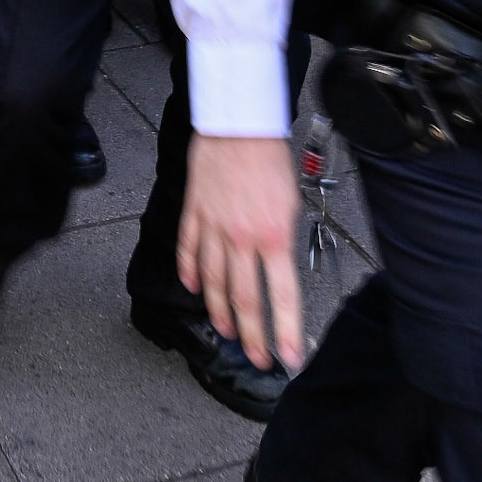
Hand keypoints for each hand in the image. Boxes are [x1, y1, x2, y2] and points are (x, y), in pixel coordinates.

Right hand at [177, 133, 303, 370]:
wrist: (237, 124)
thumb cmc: (269, 156)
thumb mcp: (292, 202)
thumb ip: (283, 237)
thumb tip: (279, 264)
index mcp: (273, 236)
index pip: (283, 296)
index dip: (287, 331)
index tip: (289, 356)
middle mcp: (242, 239)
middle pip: (244, 298)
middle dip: (251, 335)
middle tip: (257, 357)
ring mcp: (213, 227)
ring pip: (212, 280)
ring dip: (219, 310)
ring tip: (224, 330)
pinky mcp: (194, 212)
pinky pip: (188, 249)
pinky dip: (188, 271)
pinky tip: (191, 287)